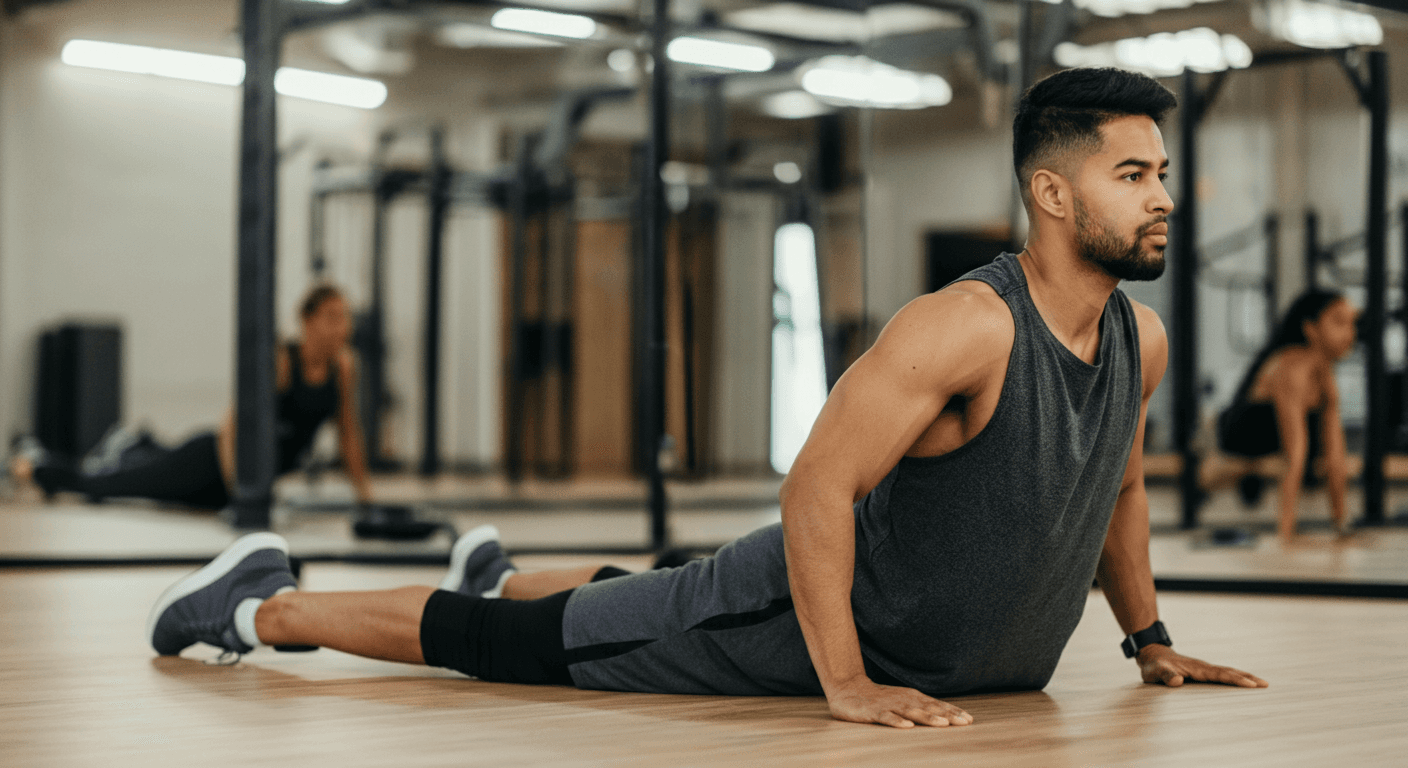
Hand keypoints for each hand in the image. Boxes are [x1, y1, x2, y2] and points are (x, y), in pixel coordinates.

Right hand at [826, 677, 972, 728]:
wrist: (847, 688)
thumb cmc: (880, 699)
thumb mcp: (903, 701)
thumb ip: (921, 708)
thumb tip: (947, 718)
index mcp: (913, 698)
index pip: (937, 704)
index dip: (954, 712)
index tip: (970, 719)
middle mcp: (904, 700)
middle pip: (929, 708)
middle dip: (948, 715)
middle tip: (964, 722)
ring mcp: (889, 705)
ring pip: (911, 712)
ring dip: (928, 717)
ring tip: (943, 724)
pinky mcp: (873, 712)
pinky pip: (887, 718)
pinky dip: (897, 722)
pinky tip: (907, 727)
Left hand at [1137, 645, 1267, 687]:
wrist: (1152, 654)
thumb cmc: (1154, 665)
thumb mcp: (1155, 671)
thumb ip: (1165, 676)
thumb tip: (1177, 681)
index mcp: (1196, 669)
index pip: (1220, 675)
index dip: (1235, 680)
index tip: (1250, 684)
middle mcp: (1203, 667)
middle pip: (1229, 672)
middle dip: (1247, 678)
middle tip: (1265, 684)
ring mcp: (1204, 669)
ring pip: (1228, 672)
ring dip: (1244, 677)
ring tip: (1261, 683)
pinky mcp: (1203, 672)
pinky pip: (1223, 675)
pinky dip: (1235, 678)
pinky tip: (1243, 682)